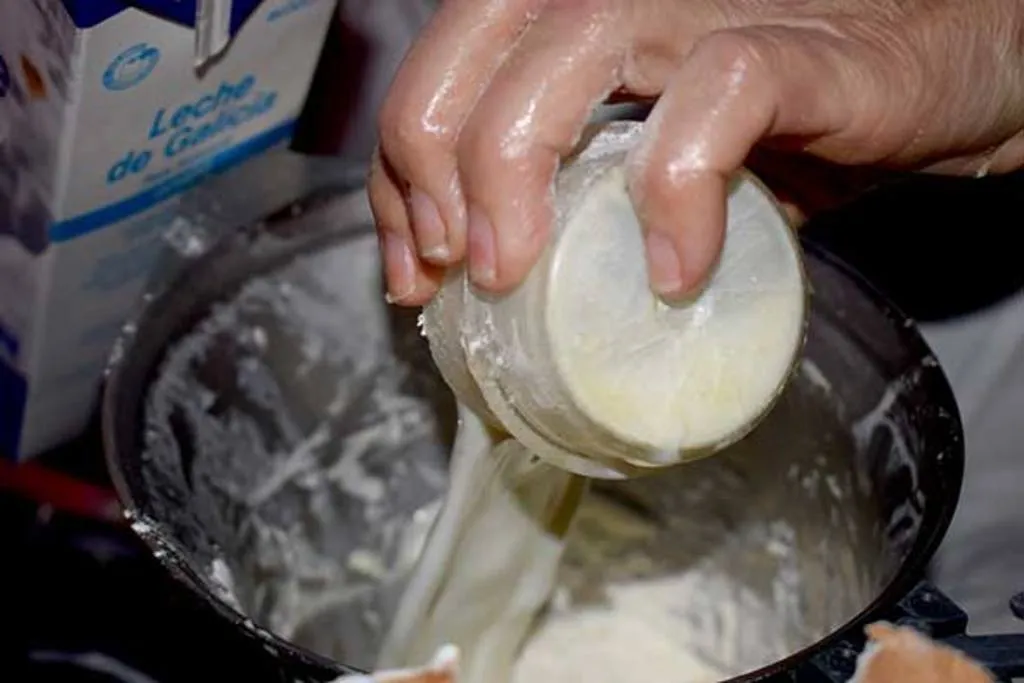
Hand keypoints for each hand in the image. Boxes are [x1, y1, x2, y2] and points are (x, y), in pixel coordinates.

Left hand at [369, 0, 1023, 304]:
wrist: (927, 86)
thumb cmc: (780, 127)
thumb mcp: (645, 164)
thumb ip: (569, 199)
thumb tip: (475, 279)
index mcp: (575, 19)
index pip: (443, 64)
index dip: (400, 166)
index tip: (414, 268)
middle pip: (477, 37)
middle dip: (432, 161)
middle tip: (456, 270)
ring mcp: (710, 9)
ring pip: (573, 45)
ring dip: (516, 168)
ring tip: (516, 274)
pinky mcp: (799, 51)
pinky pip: (717, 100)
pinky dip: (678, 191)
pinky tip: (676, 273)